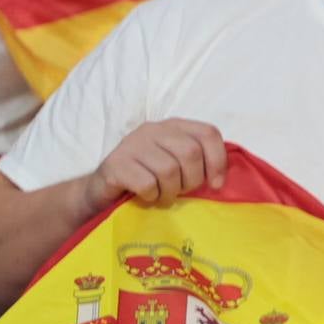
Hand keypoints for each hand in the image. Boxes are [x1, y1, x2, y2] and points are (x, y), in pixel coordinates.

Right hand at [79, 119, 227, 211]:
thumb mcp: (178, 166)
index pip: (208, 133)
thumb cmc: (149, 179)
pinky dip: (152, 196)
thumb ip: (200, 163)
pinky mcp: (115, 164)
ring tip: (163, 196)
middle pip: (190, 153)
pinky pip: (147, 184)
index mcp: (174, 126)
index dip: (218, 161)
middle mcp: (153, 129)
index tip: (215, 184)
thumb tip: (221, 180)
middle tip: (181, 191)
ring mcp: (132, 144)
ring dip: (170, 191)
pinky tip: (146, 197)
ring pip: (169, 170)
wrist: (103, 191)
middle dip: (192, 180)